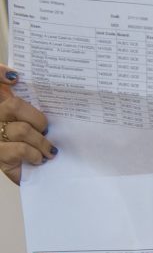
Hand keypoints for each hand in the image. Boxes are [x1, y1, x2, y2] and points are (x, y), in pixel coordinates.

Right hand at [1, 66, 54, 184]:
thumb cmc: (37, 147)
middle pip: (15, 105)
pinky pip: (20, 149)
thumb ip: (32, 105)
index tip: (15, 75)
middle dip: (38, 120)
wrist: (35, 176)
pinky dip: (34, 154)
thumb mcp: (39, 125)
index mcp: (4, 106)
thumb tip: (20, 79)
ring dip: (41, 142)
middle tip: (46, 132)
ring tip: (48, 151)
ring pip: (22, 129)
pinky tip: (38, 159)